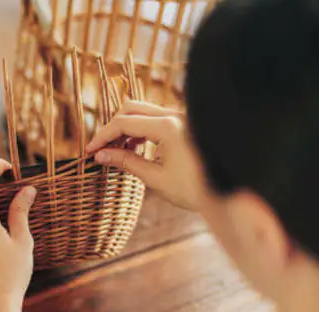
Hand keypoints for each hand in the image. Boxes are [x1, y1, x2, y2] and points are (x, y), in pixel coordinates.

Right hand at [86, 101, 207, 210]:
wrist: (229, 195)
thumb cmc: (195, 189)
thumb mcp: (156, 178)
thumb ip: (127, 162)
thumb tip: (101, 155)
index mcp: (168, 127)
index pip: (124, 123)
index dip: (103, 136)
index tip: (90, 151)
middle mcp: (176, 116)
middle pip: (131, 108)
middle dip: (113, 127)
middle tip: (101, 149)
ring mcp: (182, 118)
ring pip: (143, 112)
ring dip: (126, 129)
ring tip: (116, 153)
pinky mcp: (185, 125)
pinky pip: (156, 119)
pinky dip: (140, 130)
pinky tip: (135, 149)